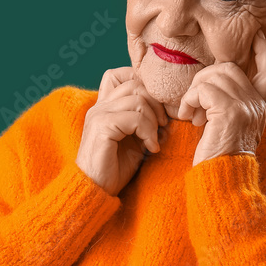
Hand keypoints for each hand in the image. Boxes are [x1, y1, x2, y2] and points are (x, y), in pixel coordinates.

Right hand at [76, 67, 167, 196]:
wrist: (95, 191)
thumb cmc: (114, 169)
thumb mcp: (135, 141)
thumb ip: (146, 123)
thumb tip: (169, 114)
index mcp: (105, 106)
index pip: (122, 74)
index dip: (144, 85)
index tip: (158, 110)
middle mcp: (99, 107)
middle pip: (136, 84)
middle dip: (156, 104)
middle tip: (163, 126)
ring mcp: (98, 115)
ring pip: (137, 99)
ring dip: (153, 120)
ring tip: (154, 140)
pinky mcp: (101, 128)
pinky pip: (133, 117)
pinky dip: (148, 132)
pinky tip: (150, 148)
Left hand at [178, 29, 265, 165]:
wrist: (221, 180)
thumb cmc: (217, 156)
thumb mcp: (228, 126)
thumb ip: (228, 104)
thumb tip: (211, 86)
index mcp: (259, 107)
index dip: (263, 52)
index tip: (257, 36)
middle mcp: (257, 104)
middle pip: (229, 67)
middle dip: (205, 78)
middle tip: (194, 104)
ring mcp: (246, 106)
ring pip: (215, 74)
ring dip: (195, 91)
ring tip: (190, 113)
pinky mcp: (230, 111)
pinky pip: (204, 89)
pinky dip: (190, 99)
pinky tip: (187, 116)